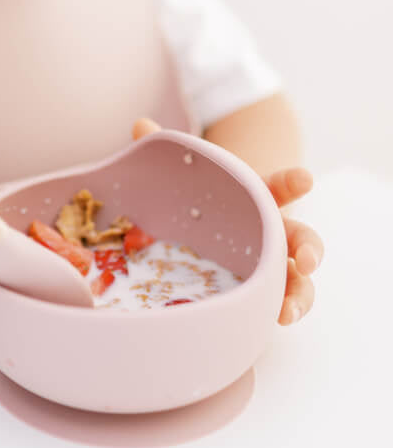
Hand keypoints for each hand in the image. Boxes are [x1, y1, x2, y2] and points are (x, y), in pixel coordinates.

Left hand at [131, 118, 322, 324]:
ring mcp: (272, 263)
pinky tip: (274, 321)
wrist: (213, 222)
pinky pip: (278, 302)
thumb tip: (140, 126)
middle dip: (308, 248)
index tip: (304, 179)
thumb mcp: (189, 172)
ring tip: (288, 310)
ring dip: (300, 293)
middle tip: (304, 259)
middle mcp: (273, 231)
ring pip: (298, 279)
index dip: (291, 182)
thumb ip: (167, 149)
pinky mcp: (263, 289)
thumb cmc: (206, 194)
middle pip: (300, 238)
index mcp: (258, 197)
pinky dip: (281, 311)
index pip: (278, 187)